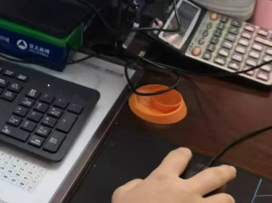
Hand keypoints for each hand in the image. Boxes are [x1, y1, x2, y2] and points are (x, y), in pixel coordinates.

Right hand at [112, 148, 236, 202]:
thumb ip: (135, 185)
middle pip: (213, 176)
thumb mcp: (121, 195)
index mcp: (163, 179)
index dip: (183, 154)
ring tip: (224, 200)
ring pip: (225, 200)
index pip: (178, 157)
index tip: (186, 154)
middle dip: (224, 172)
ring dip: (225, 200)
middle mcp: (186, 191)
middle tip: (230, 171)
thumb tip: (143, 184)